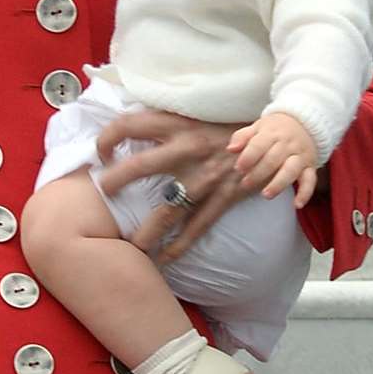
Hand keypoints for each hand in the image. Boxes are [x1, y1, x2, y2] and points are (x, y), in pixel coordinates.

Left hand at [94, 110, 245, 261]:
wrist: (272, 137)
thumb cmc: (225, 125)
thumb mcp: (192, 113)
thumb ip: (162, 122)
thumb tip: (124, 130)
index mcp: (178, 123)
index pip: (129, 125)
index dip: (107, 137)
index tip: (100, 153)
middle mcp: (188, 148)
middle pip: (141, 166)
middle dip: (115, 182)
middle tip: (103, 193)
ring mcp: (206, 176)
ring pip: (168, 208)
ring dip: (147, 231)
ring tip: (130, 246)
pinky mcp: (224, 196)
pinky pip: (198, 226)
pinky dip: (180, 245)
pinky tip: (165, 259)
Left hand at [227, 112, 317, 207]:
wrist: (305, 123)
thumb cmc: (274, 129)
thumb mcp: (257, 127)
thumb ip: (242, 137)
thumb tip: (230, 149)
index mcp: (272, 133)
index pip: (259, 145)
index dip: (248, 158)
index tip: (239, 168)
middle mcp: (288, 144)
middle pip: (273, 160)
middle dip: (258, 173)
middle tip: (245, 183)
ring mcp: (300, 156)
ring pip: (291, 171)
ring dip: (278, 184)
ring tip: (266, 195)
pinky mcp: (310, 166)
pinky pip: (311, 180)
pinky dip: (305, 193)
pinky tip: (297, 205)